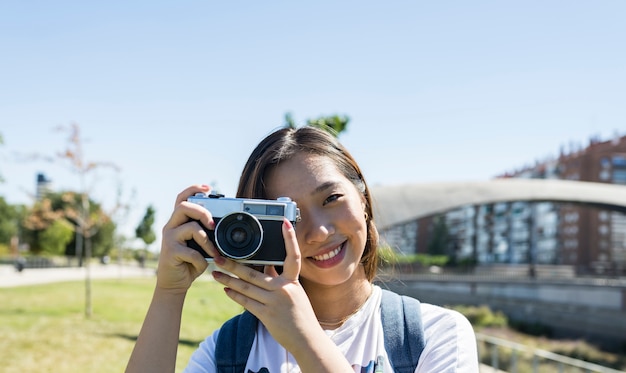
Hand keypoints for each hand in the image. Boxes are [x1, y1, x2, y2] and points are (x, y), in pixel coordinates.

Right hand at [157, 184, 219, 292]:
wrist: (174, 283)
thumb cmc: (189, 262)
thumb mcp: (199, 246)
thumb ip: (205, 234)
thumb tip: (222, 227)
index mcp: (178, 222)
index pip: (181, 199)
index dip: (193, 189)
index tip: (208, 188)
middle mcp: (170, 227)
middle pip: (184, 207)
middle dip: (202, 212)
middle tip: (213, 225)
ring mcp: (169, 239)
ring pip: (191, 228)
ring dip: (207, 241)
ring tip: (214, 252)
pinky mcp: (170, 252)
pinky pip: (192, 252)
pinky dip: (201, 261)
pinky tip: (201, 266)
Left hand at [211, 218, 320, 348]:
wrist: (306, 339)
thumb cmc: (300, 315)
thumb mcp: (294, 293)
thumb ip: (280, 278)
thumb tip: (266, 265)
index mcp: (293, 281)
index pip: (293, 256)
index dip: (290, 239)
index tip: (285, 223)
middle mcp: (284, 289)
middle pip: (254, 273)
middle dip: (233, 264)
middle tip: (218, 256)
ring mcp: (274, 302)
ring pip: (246, 287)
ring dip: (228, 279)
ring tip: (214, 273)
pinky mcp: (267, 315)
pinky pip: (247, 303)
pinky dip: (235, 295)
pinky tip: (225, 289)